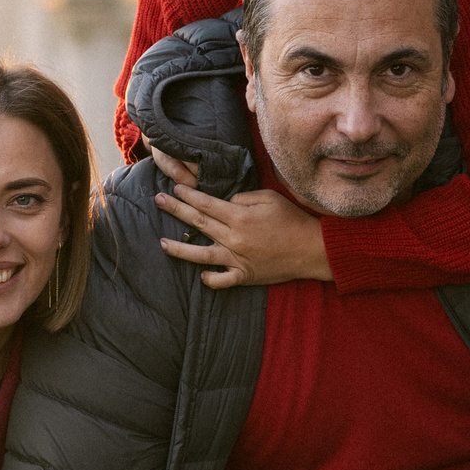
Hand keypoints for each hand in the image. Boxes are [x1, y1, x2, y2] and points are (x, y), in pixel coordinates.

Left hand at [152, 181, 331, 288]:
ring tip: (162, 244)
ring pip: (201, 255)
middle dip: (176, 210)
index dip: (188, 196)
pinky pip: (222, 281)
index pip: (206, 204)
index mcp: (239, 217)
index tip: (175, 189)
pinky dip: (210, 279)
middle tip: (158, 202)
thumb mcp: (269, 198)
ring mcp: (237, 259)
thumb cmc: (291, 220)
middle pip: (198, 223)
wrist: (311, 249)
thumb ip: (243, 197)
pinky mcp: (245, 275)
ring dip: (179, 249)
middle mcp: (233, 238)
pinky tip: (201, 275)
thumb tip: (225, 202)